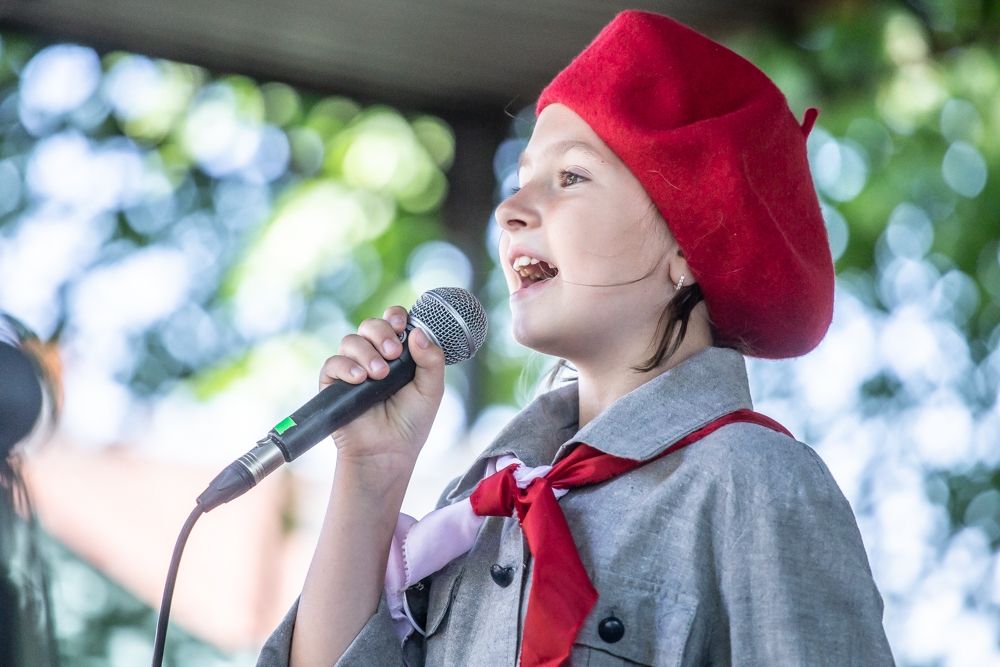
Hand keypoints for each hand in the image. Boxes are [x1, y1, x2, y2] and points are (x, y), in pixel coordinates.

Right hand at [318, 306, 445, 471]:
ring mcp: (352, 368)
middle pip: (369, 325)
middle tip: (393, 353)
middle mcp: (374, 356)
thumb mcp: (431, 389)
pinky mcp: (333, 384)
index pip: (392, 322)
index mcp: (398, 353)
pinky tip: (360, 378)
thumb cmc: (411, 422)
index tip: (401, 324)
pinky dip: (346, 366)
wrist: (389, 451)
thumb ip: (431, 360)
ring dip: (366, 352)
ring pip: (351, 341)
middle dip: (381, 333)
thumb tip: (418, 333)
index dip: (395, 316)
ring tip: (380, 374)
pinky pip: (333, 363)